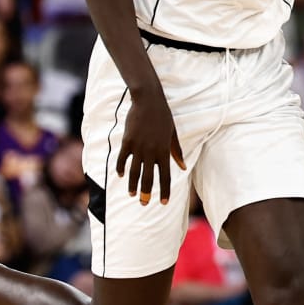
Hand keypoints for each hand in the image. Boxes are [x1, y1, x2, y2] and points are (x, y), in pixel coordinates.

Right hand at [114, 85, 185, 206]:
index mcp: (164, 151)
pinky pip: (122, 159)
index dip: (165, 190)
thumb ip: (176, 152)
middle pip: (148, 178)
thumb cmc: (163, 117)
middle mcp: (151, 152)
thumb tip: (183, 168)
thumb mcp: (172, 134)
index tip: (164, 202)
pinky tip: (120, 175)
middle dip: (146, 193)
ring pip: (134, 171)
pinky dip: (120, 168)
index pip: (165, 176)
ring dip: (133, 185)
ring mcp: (138, 147)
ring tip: (132, 194)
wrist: (148, 101)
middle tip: (144, 203)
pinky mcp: (127, 141)